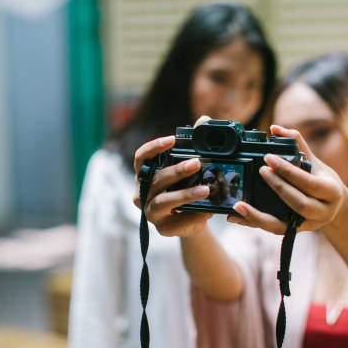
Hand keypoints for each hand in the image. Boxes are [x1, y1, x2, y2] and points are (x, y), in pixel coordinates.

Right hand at [132, 117, 213, 237]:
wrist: (193, 221)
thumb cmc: (188, 189)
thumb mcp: (192, 169)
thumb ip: (195, 145)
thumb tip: (204, 119)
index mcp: (146, 175)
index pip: (141, 158)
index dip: (154, 147)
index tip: (172, 140)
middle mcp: (142, 193)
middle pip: (155, 178)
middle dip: (177, 170)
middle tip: (197, 163)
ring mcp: (150, 211)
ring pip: (163, 200)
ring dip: (185, 193)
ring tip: (206, 190)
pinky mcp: (162, 228)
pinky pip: (176, 220)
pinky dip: (192, 214)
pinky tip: (207, 211)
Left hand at [228, 125, 345, 233]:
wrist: (333, 206)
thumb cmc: (322, 180)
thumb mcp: (315, 162)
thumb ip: (297, 144)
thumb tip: (274, 128)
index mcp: (331, 192)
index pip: (309, 183)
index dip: (288, 171)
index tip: (269, 158)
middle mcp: (322, 212)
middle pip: (299, 203)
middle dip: (278, 187)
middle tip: (261, 171)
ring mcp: (307, 225)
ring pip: (281, 225)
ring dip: (257, 216)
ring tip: (238, 205)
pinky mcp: (293, 232)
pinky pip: (271, 229)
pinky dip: (253, 222)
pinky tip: (235, 216)